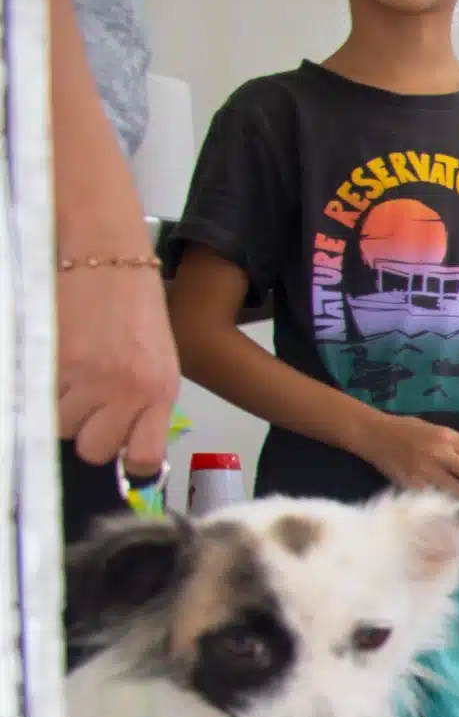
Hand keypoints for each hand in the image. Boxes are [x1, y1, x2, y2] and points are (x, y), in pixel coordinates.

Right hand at [55, 263, 178, 475]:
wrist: (107, 257)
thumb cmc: (134, 308)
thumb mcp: (158, 361)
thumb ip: (144, 403)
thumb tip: (125, 444)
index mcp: (160, 392)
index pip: (144, 458)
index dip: (128, 459)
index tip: (120, 448)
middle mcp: (127, 390)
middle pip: (94, 450)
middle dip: (88, 433)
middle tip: (89, 405)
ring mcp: (88, 378)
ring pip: (62, 428)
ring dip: (62, 411)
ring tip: (72, 379)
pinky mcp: (53, 361)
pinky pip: (40, 401)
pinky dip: (43, 390)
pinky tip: (56, 367)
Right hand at [363, 412, 458, 494]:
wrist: (375, 435)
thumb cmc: (410, 431)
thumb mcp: (439, 431)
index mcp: (450, 438)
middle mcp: (441, 455)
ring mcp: (427, 473)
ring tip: (456, 485)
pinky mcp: (415, 486)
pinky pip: (440, 496)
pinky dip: (444, 495)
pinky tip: (438, 488)